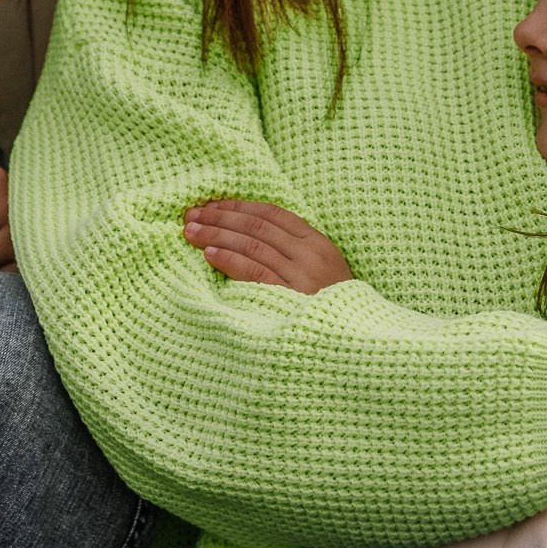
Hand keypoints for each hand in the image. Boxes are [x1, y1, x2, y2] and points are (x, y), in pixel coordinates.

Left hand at [182, 201, 352, 293]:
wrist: (356, 342)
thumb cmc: (333, 310)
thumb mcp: (321, 275)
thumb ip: (293, 255)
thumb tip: (248, 239)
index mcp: (318, 243)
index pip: (273, 214)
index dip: (239, 206)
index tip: (212, 205)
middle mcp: (310, 254)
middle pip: (257, 226)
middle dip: (220, 217)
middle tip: (191, 215)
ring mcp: (301, 275)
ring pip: (252, 245)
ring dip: (216, 234)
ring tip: (191, 232)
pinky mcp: (290, 297)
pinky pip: (254, 272)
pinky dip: (229, 260)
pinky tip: (209, 254)